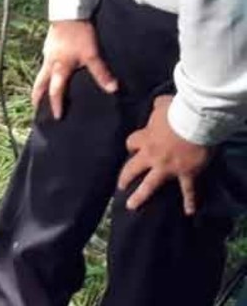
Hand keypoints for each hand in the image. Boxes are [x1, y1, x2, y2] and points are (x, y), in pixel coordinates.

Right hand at [32, 19, 118, 119]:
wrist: (68, 13)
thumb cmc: (78, 34)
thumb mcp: (92, 55)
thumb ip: (101, 73)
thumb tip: (113, 89)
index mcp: (60, 68)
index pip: (55, 91)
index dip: (56, 105)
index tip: (57, 117)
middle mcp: (50, 63)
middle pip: (40, 84)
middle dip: (37, 97)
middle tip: (36, 107)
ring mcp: (47, 54)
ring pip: (41, 73)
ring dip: (41, 84)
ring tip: (42, 92)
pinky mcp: (49, 46)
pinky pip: (46, 63)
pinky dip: (47, 71)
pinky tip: (53, 69)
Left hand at [118, 95, 209, 214]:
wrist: (195, 123)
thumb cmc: (177, 111)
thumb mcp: (162, 104)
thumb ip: (157, 106)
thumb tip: (157, 104)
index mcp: (145, 138)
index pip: (131, 143)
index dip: (132, 145)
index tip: (133, 147)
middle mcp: (151, 155)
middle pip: (132, 168)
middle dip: (125, 177)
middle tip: (120, 185)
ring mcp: (167, 167)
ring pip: (150, 185)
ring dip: (141, 196)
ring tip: (132, 206)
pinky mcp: (186, 173)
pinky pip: (187, 190)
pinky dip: (189, 201)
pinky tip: (188, 211)